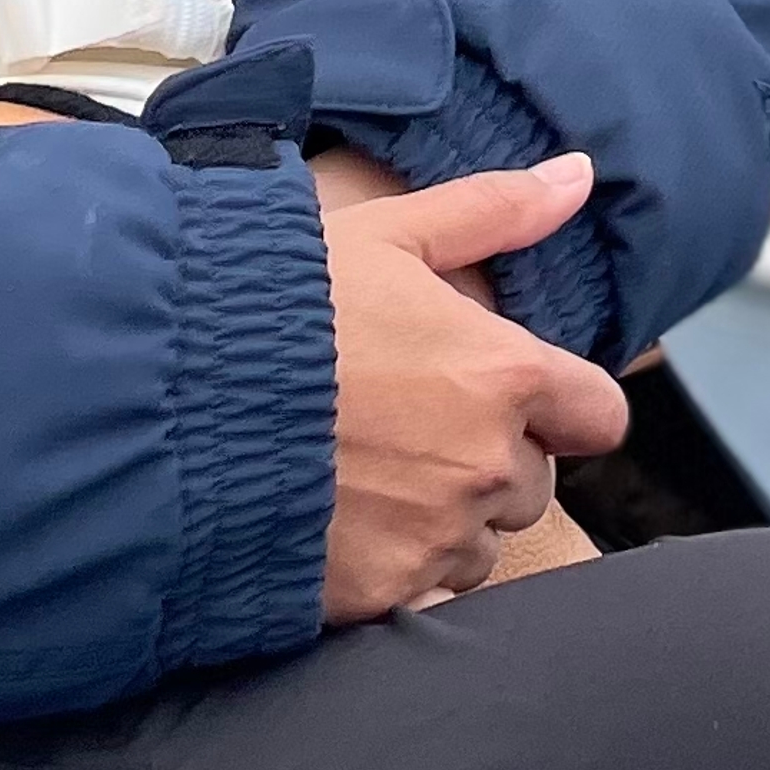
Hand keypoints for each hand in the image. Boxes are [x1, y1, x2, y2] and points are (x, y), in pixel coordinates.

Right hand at [320, 156, 629, 624]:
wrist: (170, 398)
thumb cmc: (277, 306)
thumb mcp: (387, 235)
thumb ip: (494, 210)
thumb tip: (578, 175)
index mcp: (504, 373)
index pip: (599, 413)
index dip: (561, 403)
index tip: (510, 393)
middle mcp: (487, 464)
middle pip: (532, 480)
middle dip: (488, 458)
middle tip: (407, 423)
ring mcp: (437, 537)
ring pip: (479, 543)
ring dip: (443, 518)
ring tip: (364, 472)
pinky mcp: (384, 594)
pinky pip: (422, 591)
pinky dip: (394, 566)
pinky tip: (340, 522)